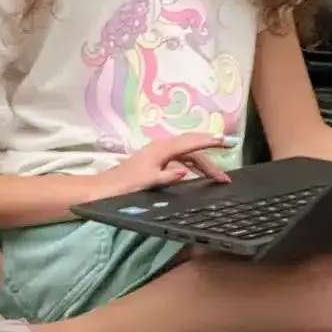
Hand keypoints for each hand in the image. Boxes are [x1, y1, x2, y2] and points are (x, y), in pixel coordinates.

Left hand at [91, 133, 231, 198]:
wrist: (103, 190)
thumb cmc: (123, 185)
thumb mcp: (146, 182)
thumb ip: (166, 176)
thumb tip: (184, 171)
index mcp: (161, 150)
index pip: (192, 143)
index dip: (211, 141)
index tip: (228, 142)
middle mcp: (161, 148)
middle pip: (193, 149)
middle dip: (212, 156)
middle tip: (228, 168)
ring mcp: (158, 154)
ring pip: (188, 155)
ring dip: (203, 165)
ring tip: (218, 178)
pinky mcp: (156, 162)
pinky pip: (181, 159)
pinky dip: (193, 166)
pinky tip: (199, 175)